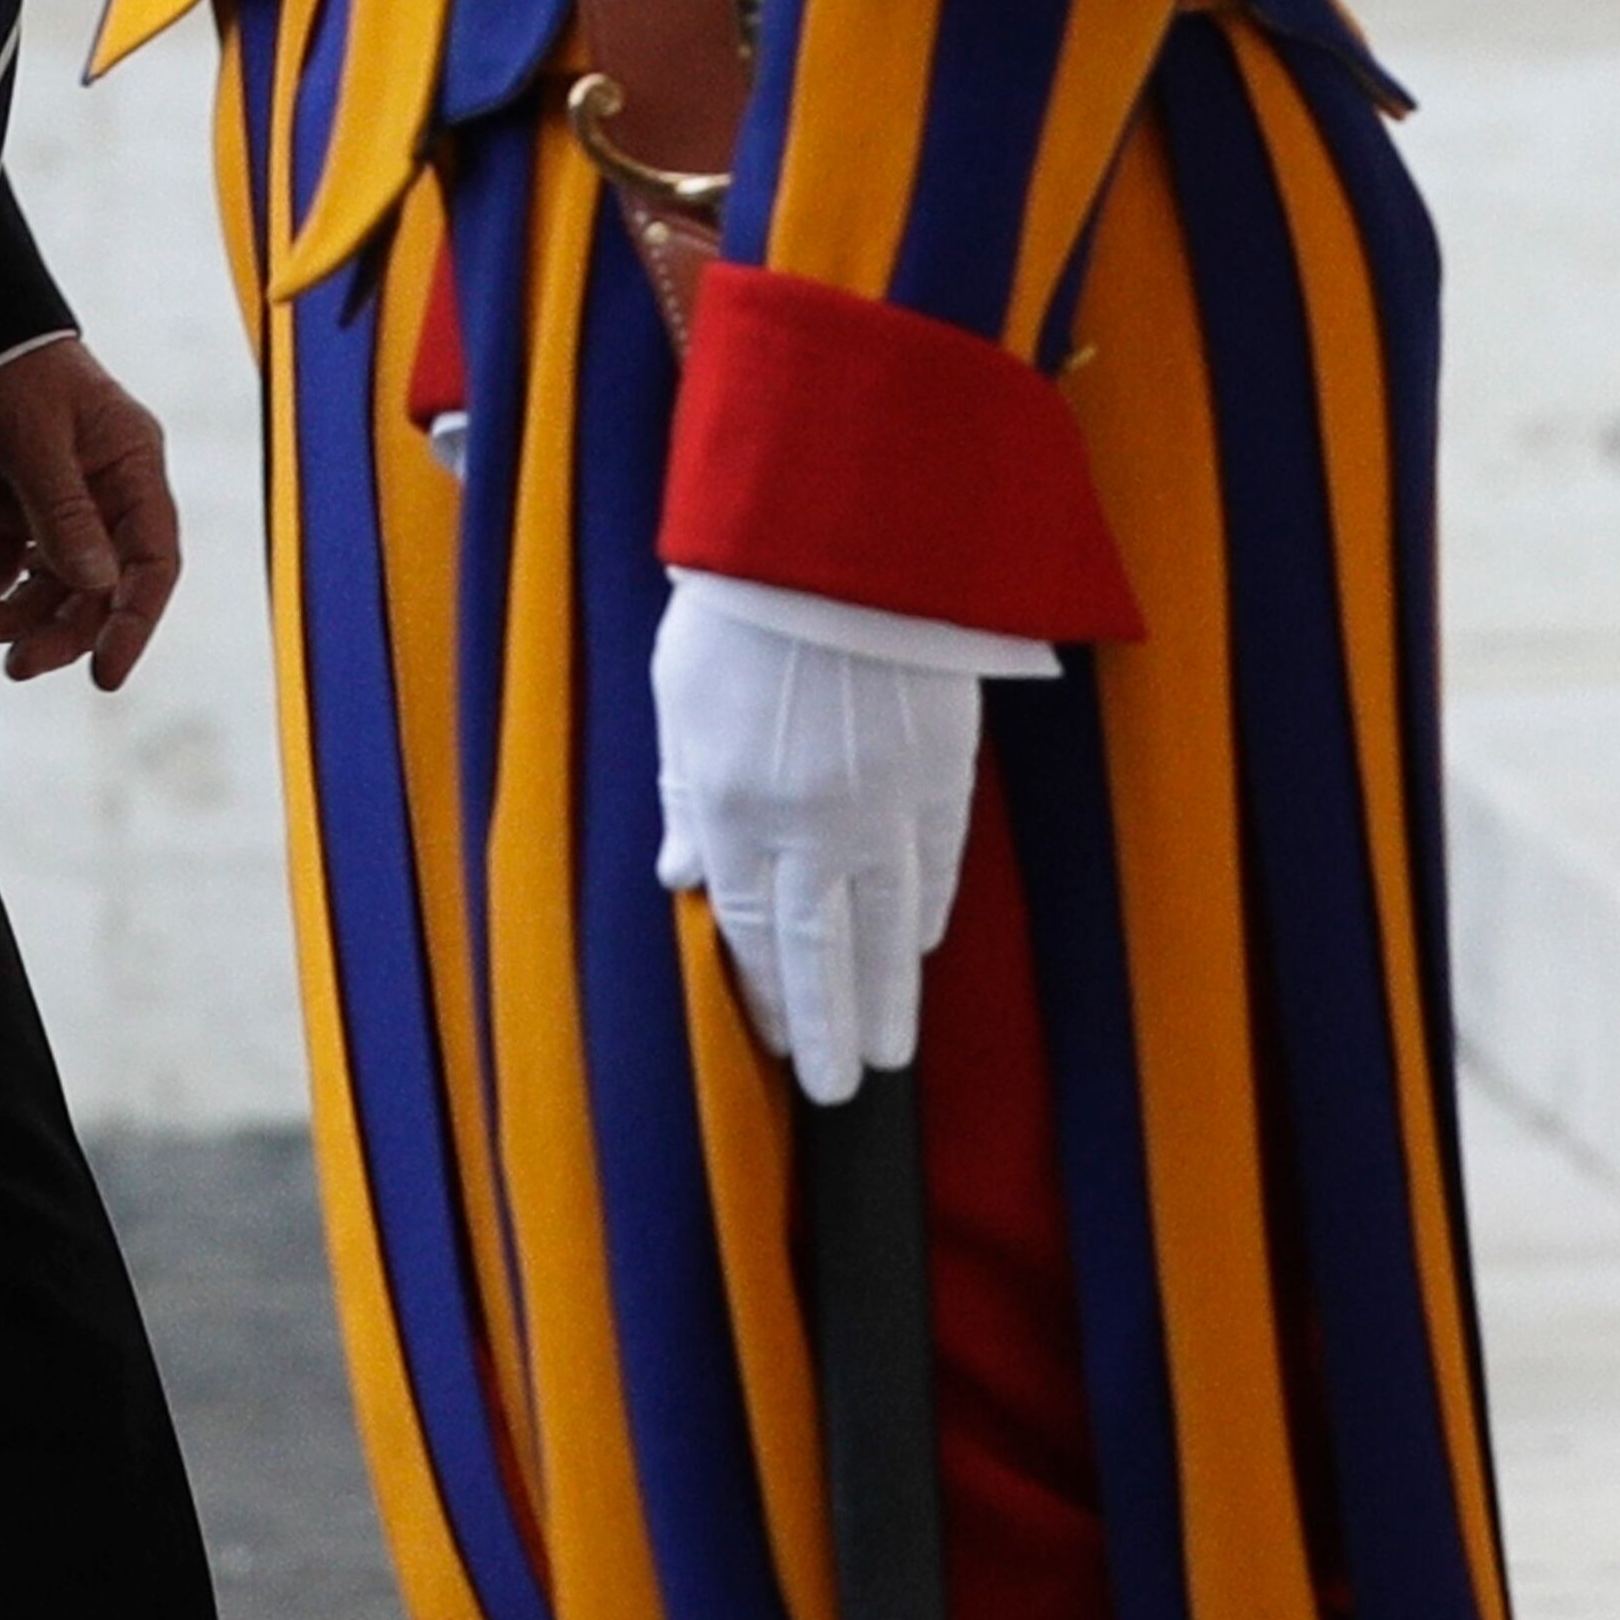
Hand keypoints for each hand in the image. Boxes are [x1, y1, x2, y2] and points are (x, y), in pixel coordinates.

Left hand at [0, 336, 181, 693]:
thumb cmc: (13, 365)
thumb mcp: (36, 436)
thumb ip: (65, 510)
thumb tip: (97, 585)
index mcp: (133, 463)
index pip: (153, 559)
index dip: (135, 621)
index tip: (107, 672)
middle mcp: (109, 486)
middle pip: (104, 582)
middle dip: (65, 629)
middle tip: (20, 666)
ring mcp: (70, 495)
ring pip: (61, 579)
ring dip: (27, 612)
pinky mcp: (30, 500)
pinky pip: (24, 560)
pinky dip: (1, 581)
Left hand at [650, 568, 987, 1106]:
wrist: (840, 530)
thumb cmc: (740, 600)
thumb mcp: (678, 692)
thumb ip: (682, 790)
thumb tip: (678, 873)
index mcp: (731, 806)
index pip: (747, 931)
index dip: (763, 995)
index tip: (775, 1041)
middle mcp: (808, 824)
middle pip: (820, 953)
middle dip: (826, 1029)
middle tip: (837, 1089)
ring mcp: (882, 803)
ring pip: (888, 929)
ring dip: (887, 996)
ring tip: (886, 1050)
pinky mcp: (941, 773)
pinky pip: (937, 868)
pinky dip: (927, 917)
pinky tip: (921, 949)